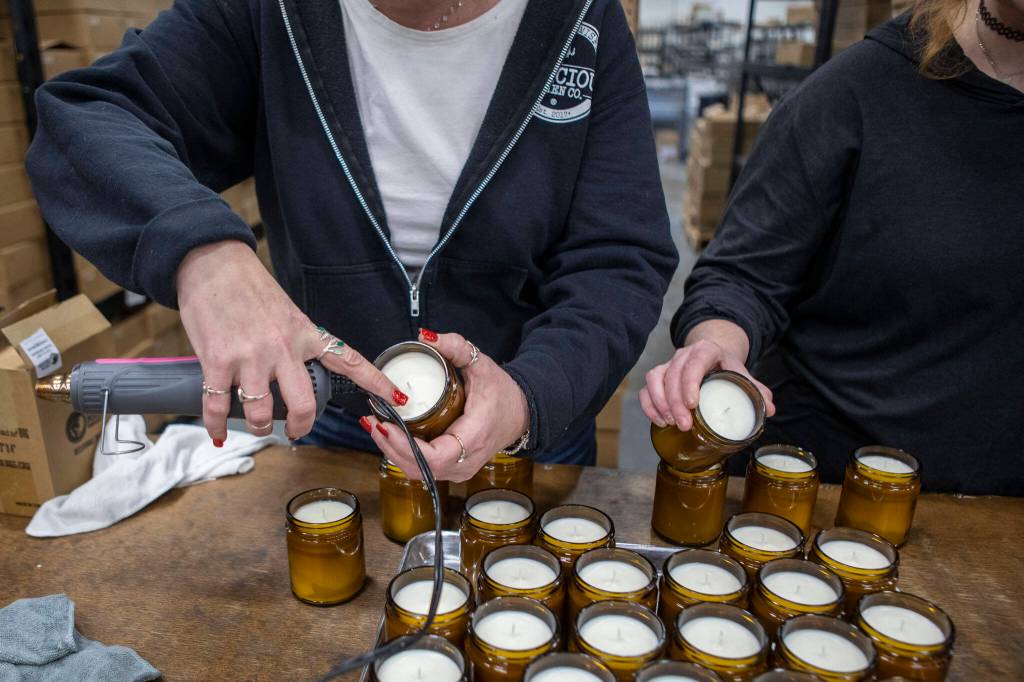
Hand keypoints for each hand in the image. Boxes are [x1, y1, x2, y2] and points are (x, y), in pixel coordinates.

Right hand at [176, 240, 405, 443]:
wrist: (213, 263)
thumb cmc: (249, 286)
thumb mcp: (287, 312)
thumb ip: (297, 341)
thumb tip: (299, 367)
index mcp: (305, 334)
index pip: (348, 359)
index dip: (376, 381)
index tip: (397, 396)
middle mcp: (282, 348)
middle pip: (304, 404)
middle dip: (301, 426)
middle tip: (296, 431)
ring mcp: (250, 358)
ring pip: (262, 412)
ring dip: (260, 427)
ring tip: (258, 425)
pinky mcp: (218, 362)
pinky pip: (219, 407)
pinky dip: (218, 427)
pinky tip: (221, 434)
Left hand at [365, 328, 528, 481]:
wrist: (520, 413)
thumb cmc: (502, 393)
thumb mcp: (481, 364)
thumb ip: (455, 347)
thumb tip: (426, 336)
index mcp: (473, 437)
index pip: (434, 456)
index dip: (405, 446)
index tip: (386, 426)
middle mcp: (466, 461)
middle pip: (419, 467)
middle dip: (390, 447)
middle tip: (372, 421)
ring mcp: (459, 469)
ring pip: (418, 471)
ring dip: (393, 452)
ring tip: (375, 426)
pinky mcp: (453, 469)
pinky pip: (423, 468)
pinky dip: (402, 454)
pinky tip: (388, 436)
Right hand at [640, 320, 774, 430]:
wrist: (712, 355)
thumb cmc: (726, 368)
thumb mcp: (742, 375)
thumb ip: (756, 390)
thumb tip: (769, 409)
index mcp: (706, 350)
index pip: (694, 363)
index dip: (690, 383)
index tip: (693, 405)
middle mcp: (684, 354)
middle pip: (672, 375)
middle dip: (676, 403)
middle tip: (685, 425)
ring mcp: (668, 364)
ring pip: (655, 379)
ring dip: (660, 403)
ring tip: (671, 423)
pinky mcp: (658, 375)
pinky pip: (646, 388)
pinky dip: (649, 405)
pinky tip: (659, 421)